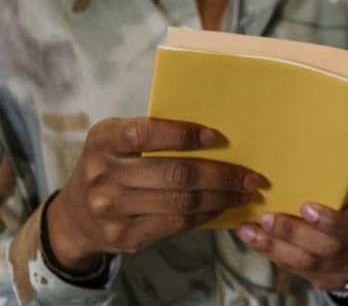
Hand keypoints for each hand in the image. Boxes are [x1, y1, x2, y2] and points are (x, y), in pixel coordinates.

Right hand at [47, 117, 261, 273]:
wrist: (76, 216)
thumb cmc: (113, 167)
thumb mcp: (118, 143)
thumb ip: (154, 136)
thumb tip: (216, 138)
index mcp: (103, 139)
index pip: (145, 133)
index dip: (183, 135)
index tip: (216, 137)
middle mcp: (103, 173)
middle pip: (175, 173)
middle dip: (220, 175)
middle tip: (250, 175)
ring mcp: (111, 208)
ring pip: (181, 202)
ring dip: (221, 197)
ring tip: (244, 193)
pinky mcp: (124, 235)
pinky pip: (176, 224)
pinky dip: (206, 215)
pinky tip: (222, 207)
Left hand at [235, 185, 347, 291]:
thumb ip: (337, 181)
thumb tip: (294, 157)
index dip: (330, 219)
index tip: (304, 207)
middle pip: (329, 246)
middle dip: (293, 233)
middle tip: (266, 218)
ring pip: (310, 264)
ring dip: (276, 247)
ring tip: (251, 231)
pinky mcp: (330, 280)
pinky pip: (300, 272)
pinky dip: (275, 255)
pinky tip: (256, 241)